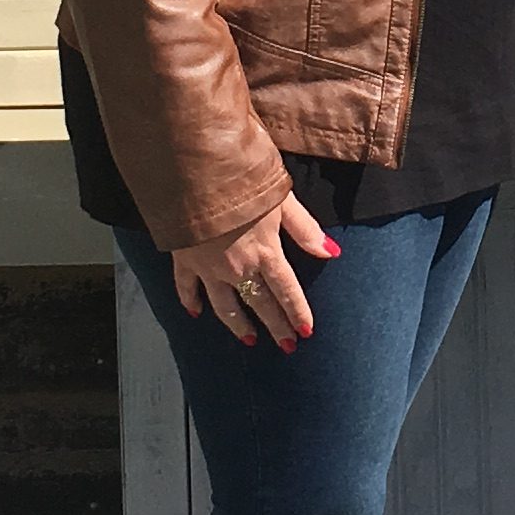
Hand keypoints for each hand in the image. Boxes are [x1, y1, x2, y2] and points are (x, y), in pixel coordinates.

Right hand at [174, 191, 336, 349]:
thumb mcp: (281, 197)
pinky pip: (187, 288)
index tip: (305, 332)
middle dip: (275, 325)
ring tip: (249, 339)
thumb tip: (331, 252)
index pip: (286, 290)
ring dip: (238, 323)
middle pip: (260, 302)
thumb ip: (304, 228)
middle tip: (286, 346)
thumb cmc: (241, 175)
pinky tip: (194, 313)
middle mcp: (237, 267)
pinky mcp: (183, 258)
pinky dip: (190, 301)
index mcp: (265, 252)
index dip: (297, 312)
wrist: (193, 168)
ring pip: (224, 305)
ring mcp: (208, 266)